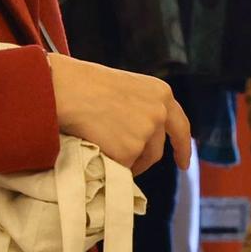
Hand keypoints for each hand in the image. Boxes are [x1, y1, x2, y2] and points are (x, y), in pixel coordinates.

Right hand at [47, 53, 190, 174]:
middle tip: (133, 165)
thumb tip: (140, 132)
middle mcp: (159, 114)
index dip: (183, 147)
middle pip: (158, 148)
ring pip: (141, 160)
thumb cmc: (85, 84)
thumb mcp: (126, 87)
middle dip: (146, 159)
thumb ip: (141, 107)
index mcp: (161, 93)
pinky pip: (122, 167)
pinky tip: (96, 148)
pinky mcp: (129, 151)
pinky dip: (111, 163)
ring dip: (127, 162)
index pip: (181, 126)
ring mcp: (146, 133)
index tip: (183, 164)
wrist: (67, 89)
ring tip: (104, 149)